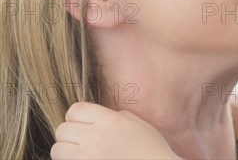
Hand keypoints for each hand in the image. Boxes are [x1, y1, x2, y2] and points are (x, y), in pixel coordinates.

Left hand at [51, 102, 180, 158]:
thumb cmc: (152, 151)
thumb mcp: (140, 125)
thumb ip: (119, 116)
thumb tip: (104, 115)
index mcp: (110, 121)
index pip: (75, 110)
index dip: (76, 116)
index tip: (82, 124)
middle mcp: (96, 138)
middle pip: (62, 130)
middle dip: (69, 135)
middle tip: (80, 141)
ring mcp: (88, 157)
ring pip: (57, 150)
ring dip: (66, 152)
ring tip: (80, 155)